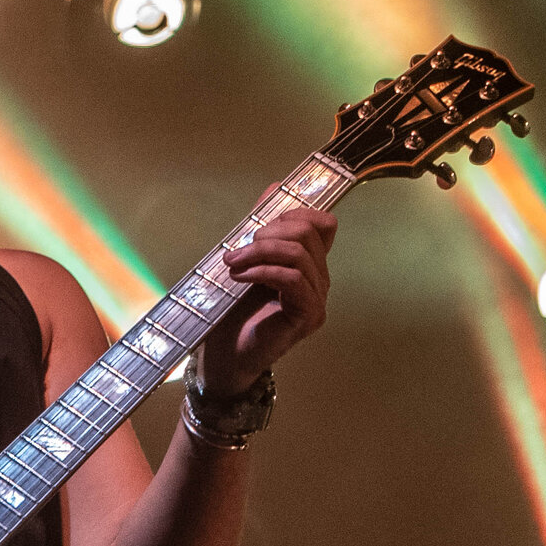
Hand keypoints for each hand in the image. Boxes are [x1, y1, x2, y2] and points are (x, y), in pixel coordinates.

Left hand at [195, 206, 335, 398]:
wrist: (222, 357)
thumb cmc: (230, 313)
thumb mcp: (244, 259)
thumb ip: (259, 228)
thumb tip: (275, 188)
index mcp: (308, 264)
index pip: (323, 223)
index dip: (294, 213)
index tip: (256, 227)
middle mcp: (319, 280)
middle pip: (310, 231)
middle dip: (269, 231)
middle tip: (238, 249)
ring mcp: (317, 299)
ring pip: (300, 253)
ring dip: (259, 252)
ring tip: (232, 264)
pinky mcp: (308, 316)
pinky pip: (293, 278)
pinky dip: (263, 270)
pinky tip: (240, 277)